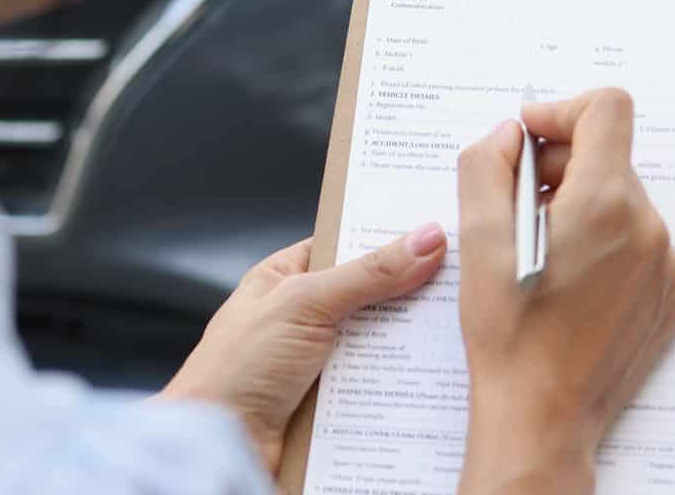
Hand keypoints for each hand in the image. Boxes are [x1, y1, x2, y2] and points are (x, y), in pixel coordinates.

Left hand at [159, 227, 447, 473]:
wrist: (215, 448)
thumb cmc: (233, 370)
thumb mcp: (304, 303)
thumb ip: (368, 272)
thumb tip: (424, 239)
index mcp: (286, 277)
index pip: (347, 243)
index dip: (388, 235)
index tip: (437, 226)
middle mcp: (305, 316)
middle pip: (372, 294)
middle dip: (409, 291)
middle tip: (458, 280)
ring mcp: (321, 360)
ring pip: (381, 341)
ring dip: (407, 342)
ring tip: (453, 327)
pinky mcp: (335, 400)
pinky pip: (379, 383)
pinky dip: (400, 382)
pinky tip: (429, 376)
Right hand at [455, 89, 674, 494]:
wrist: (543, 420)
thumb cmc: (510, 338)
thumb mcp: (479, 244)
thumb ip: (487, 169)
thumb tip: (510, 135)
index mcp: (606, 204)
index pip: (607, 109)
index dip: (562, 113)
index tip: (529, 142)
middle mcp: (649, 227)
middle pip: (610, 159)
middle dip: (563, 169)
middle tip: (519, 208)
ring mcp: (666, 266)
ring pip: (623, 204)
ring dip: (583, 211)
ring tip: (543, 256)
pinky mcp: (671, 299)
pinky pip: (639, 247)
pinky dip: (605, 249)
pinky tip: (570, 286)